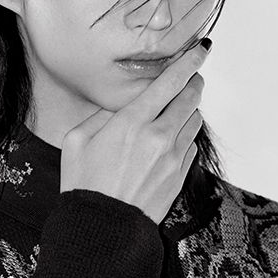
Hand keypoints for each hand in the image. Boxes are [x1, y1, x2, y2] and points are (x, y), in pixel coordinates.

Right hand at [59, 40, 210, 225]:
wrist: (103, 227)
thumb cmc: (84, 184)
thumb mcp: (77, 140)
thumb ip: (102, 115)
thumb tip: (120, 105)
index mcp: (132, 122)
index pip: (171, 81)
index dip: (189, 61)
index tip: (200, 50)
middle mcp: (159, 136)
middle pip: (191, 97)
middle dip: (192, 83)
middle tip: (188, 79)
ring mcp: (173, 158)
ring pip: (195, 120)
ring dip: (188, 111)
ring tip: (174, 112)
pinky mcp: (179, 176)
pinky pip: (191, 146)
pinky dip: (184, 138)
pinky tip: (169, 142)